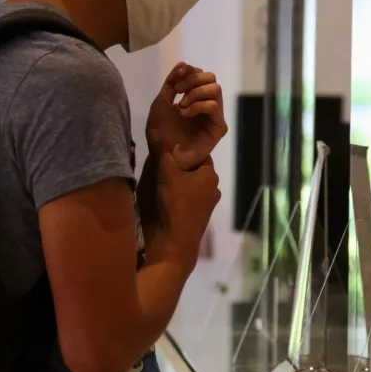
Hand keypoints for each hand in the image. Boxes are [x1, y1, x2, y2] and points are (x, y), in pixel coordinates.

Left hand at [147, 63, 227, 169]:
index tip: (175, 81)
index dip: (189, 72)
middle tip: (178, 91)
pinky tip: (185, 114)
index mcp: (194, 97)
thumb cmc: (161, 133)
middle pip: (211, 78)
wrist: (163, 156)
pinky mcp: (218, 127)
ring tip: (181, 106)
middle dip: (192, 80)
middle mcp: (206, 104)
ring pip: (215, 89)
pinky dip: (198, 105)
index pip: (200, 74)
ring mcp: (214, 116)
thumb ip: (171, 83)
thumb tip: (183, 64)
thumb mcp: (160, 104)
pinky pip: (214, 106)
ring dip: (195, 93)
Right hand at [151, 150, 220, 270]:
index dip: (183, 151)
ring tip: (159, 183)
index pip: (198, 155)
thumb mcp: (165, 172)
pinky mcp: (199, 219)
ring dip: (178, 184)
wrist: (175, 243)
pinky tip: (163, 200)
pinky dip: (178, 198)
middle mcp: (214, 189)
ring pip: (191, 187)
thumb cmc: (173, 203)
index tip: (167, 151)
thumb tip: (156, 128)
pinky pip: (188, 201)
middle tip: (159, 165)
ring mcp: (208, 206)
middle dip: (179, 168)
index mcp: (210, 174)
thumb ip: (161, 150)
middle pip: (194, 171)